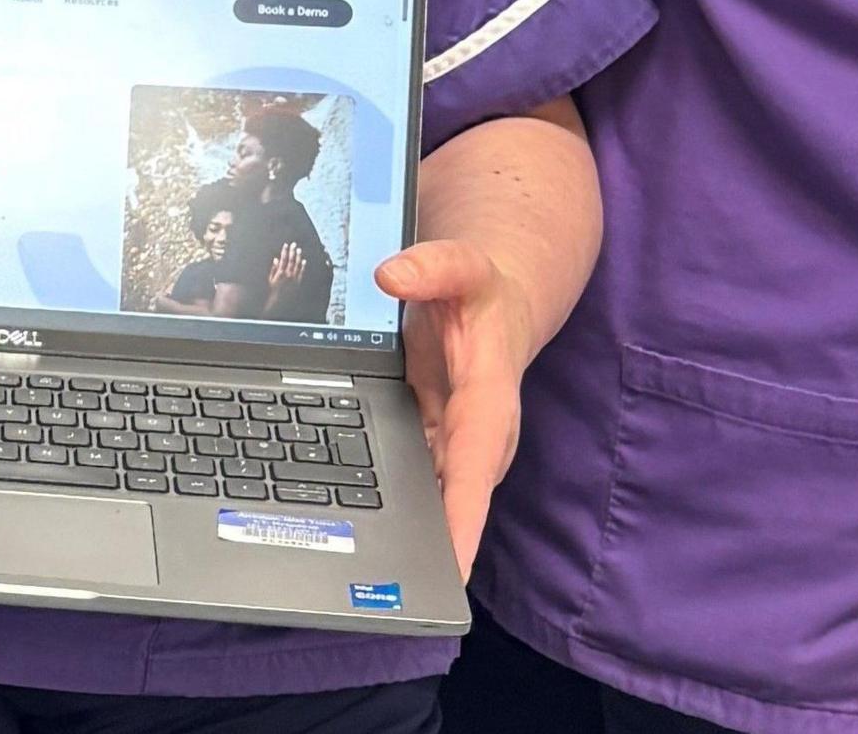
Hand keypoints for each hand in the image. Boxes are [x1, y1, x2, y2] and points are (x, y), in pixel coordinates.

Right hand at [267, 240, 310, 290]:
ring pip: (297, 265)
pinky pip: (302, 273)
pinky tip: (304, 261)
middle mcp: (288, 274)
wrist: (279, 302)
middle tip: (294, 244)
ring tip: (299, 250)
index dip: (284, 251)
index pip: (283, 259)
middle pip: (291, 260)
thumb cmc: (273, 291)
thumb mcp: (270, 279)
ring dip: (298, 257)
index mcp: (280, 272)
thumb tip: (276, 259)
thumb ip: (273, 269)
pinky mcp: (299, 283)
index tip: (286, 245)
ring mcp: (294, 278)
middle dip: (292, 251)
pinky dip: (303, 266)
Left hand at [375, 239, 544, 578]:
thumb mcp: (462, 266)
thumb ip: (432, 266)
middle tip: (394, 591)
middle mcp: (474, 437)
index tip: (451, 565)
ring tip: (372, 581)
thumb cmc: (481, 289)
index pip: (474, 471)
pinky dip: (393, 508)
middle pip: (451, 503)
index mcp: (488, 403)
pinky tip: (362, 537)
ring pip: (429, 500)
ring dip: (408, 537)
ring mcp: (452, 446)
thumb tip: (392, 275)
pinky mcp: (432, 445)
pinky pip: (414, 484)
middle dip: (430, 548)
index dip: (462, 520)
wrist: (495, 299)